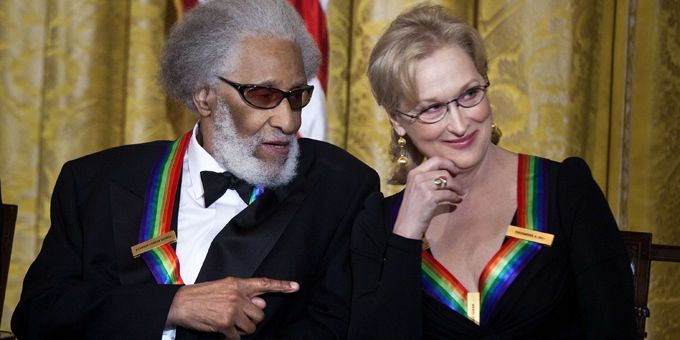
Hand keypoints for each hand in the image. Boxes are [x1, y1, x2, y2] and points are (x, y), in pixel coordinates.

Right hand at [166, 277, 298, 338]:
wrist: (181, 303)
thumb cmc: (202, 295)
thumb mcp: (224, 288)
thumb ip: (244, 295)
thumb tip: (261, 303)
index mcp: (238, 284)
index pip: (264, 284)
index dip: (281, 285)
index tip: (295, 286)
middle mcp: (237, 296)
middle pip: (259, 313)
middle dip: (251, 318)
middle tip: (238, 317)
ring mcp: (232, 310)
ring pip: (251, 327)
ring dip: (243, 329)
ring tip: (229, 323)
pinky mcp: (225, 324)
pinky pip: (238, 336)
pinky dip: (232, 337)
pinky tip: (223, 331)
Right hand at [393, 157, 463, 238]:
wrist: (406, 226)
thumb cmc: (413, 209)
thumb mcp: (416, 189)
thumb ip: (428, 179)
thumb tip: (449, 173)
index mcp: (414, 173)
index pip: (435, 160)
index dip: (449, 164)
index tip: (455, 171)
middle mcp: (417, 177)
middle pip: (443, 171)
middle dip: (455, 179)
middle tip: (459, 187)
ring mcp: (422, 186)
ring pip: (448, 181)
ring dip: (457, 188)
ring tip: (459, 194)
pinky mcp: (429, 197)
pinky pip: (449, 194)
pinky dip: (455, 198)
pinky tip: (456, 202)